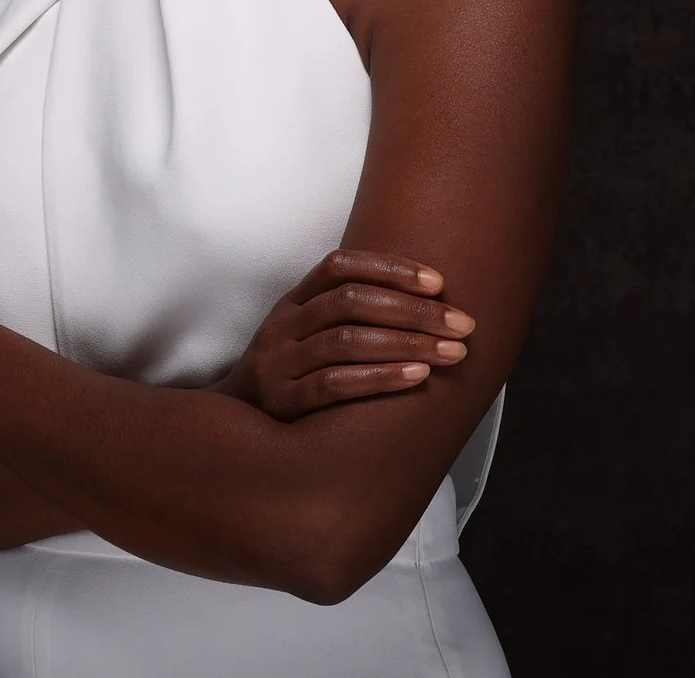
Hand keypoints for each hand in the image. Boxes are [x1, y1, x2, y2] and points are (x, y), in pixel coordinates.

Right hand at [213, 249, 476, 422]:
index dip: (390, 268)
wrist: (231, 428)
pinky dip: (380, 378)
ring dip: (407, 343)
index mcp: (293, 301)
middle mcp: (284, 326)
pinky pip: (335, 384)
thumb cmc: (289, 375)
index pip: (340, 266)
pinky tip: (418, 377)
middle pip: (352, 301)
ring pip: (347, 340)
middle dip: (414, 310)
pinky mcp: (284, 403)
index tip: (438, 282)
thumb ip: (346, 315)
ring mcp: (280, 364)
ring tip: (453, 352)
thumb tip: (426, 302)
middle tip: (463, 323)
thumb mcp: (303, 334)